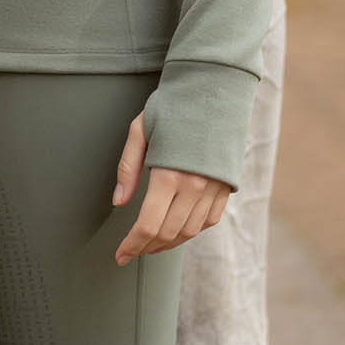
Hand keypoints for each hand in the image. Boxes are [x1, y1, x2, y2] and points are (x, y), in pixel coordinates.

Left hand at [111, 110, 231, 263]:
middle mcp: (195, 186)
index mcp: (170, 173)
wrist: (214, 88)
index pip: (148, 224)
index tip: (120, 255)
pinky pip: (208, 221)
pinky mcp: (226, 187)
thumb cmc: (173, 105)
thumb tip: (119, 203)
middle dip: (147, 247)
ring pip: (190, 232)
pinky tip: (177, 228)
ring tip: (151, 242)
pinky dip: (191, 231)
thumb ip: (128, 168)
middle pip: (168, 233)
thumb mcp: (140, 129)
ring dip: (168, 243)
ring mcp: (214, 189)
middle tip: (132, 250)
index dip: (133, 245)